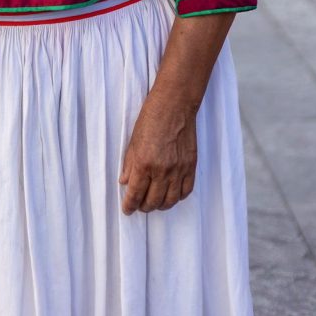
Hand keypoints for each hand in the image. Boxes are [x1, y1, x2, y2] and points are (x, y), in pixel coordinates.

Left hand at [119, 89, 196, 213]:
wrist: (174, 106)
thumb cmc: (150, 119)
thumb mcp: (133, 141)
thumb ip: (129, 164)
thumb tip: (125, 182)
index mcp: (144, 164)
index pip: (135, 194)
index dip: (129, 205)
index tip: (127, 209)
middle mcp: (162, 171)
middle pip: (152, 202)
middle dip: (143, 207)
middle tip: (139, 205)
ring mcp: (178, 170)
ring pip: (170, 201)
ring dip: (160, 205)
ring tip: (154, 202)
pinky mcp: (191, 167)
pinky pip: (185, 191)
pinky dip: (177, 197)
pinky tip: (171, 194)